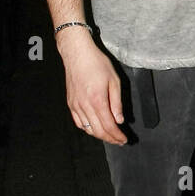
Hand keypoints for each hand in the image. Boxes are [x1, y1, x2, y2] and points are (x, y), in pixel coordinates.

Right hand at [57, 29, 126, 143]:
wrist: (77, 53)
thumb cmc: (96, 63)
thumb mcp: (114, 81)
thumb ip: (116, 103)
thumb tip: (119, 120)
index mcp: (97, 100)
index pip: (109, 126)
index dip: (117, 136)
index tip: (124, 140)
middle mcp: (84, 105)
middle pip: (98, 130)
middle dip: (110, 139)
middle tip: (119, 141)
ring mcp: (76, 105)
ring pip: (87, 128)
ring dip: (99, 135)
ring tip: (109, 137)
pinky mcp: (70, 103)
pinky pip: (78, 122)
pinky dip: (87, 129)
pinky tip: (94, 129)